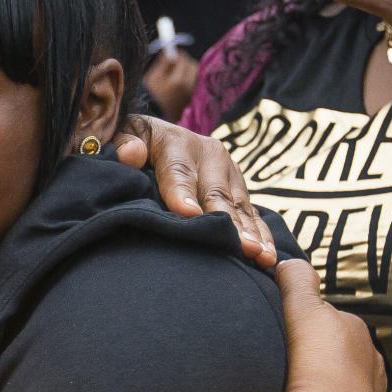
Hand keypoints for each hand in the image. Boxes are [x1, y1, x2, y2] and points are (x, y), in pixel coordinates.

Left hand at [114, 116, 276, 264]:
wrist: (156, 134)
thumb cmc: (136, 143)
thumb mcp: (124, 135)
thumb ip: (124, 144)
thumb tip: (131, 154)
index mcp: (178, 142)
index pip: (179, 171)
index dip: (182, 193)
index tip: (188, 216)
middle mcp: (210, 155)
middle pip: (216, 193)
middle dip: (226, 220)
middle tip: (238, 244)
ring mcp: (229, 174)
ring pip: (239, 206)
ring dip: (250, 232)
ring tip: (257, 254)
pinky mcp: (239, 190)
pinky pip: (252, 214)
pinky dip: (261, 235)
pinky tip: (267, 257)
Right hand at [142, 48, 200, 121]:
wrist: (156, 118)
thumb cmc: (150, 97)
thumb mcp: (151, 79)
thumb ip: (163, 63)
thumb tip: (170, 50)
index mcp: (177, 81)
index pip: (181, 58)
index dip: (176, 54)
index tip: (170, 53)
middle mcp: (188, 86)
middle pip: (191, 64)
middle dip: (183, 61)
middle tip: (173, 62)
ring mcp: (192, 92)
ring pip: (194, 72)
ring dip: (187, 69)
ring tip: (175, 74)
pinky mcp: (194, 97)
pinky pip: (195, 81)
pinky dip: (189, 78)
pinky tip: (180, 84)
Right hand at [276, 259, 385, 391]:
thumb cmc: (316, 366)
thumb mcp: (303, 312)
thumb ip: (297, 281)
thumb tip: (290, 263)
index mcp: (356, 329)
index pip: (324, 317)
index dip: (299, 322)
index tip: (280, 334)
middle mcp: (371, 358)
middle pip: (333, 348)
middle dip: (313, 352)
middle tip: (284, 362)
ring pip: (339, 378)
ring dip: (321, 380)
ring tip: (295, 389)